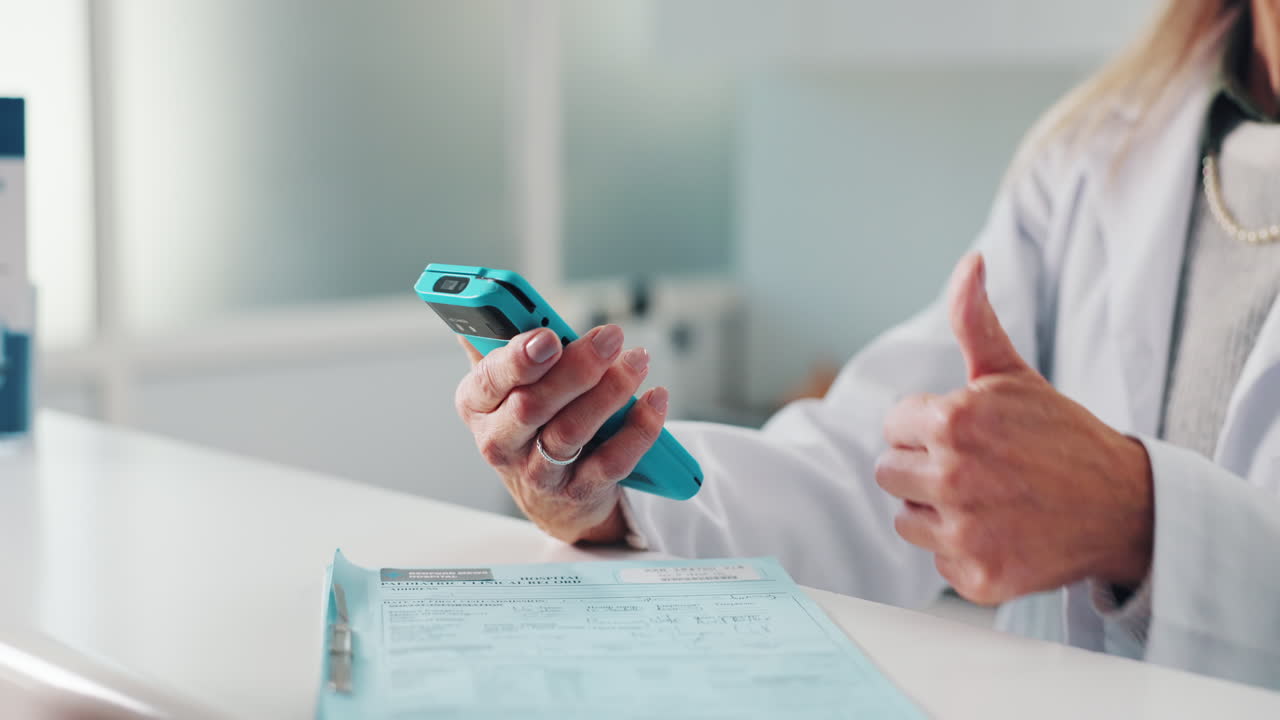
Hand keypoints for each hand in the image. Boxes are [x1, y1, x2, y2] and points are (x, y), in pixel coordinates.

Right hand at [453, 324, 668, 543]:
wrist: (551, 500)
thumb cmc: (527, 427)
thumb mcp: (504, 387)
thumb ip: (499, 345)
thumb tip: (490, 298)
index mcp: (477, 406)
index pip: (489, 380)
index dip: (517, 359)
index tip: (548, 336)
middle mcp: (501, 443)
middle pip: (534, 406)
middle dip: (576, 368)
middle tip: (611, 336)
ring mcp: (539, 473)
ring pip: (572, 431)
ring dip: (611, 391)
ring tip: (637, 360)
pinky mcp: (579, 492)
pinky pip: (612, 461)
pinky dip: (639, 428)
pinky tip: (654, 399)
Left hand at [875, 253, 1153, 604]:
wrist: (1126, 506)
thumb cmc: (1061, 434)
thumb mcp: (1014, 374)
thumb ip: (975, 320)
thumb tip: (970, 262)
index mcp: (953, 422)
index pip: (894, 426)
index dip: (927, 426)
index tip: (968, 433)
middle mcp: (953, 478)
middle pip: (889, 472)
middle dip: (924, 467)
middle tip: (977, 467)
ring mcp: (966, 533)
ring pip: (906, 518)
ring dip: (937, 511)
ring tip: (989, 500)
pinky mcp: (978, 577)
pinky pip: (937, 561)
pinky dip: (964, 551)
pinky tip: (1003, 533)